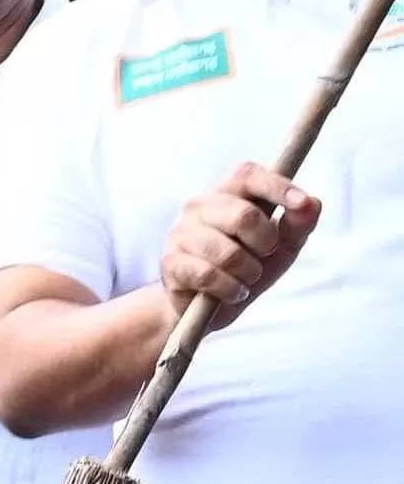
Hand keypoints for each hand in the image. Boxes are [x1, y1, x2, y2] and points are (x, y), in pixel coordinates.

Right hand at [161, 163, 318, 323]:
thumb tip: (312, 203)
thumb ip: (298, 225)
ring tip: (245, 278)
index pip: (247, 174)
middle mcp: (198, 206)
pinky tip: (230, 292)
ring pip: (228, 252)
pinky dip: (231, 289)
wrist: (205, 309)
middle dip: (266, 243)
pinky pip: (210, 275)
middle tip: (263, 255)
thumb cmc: (244, 269)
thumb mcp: (281, 248)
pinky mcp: (171, 262)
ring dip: (248, 272)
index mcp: (226, 195)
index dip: (276, 185)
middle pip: (244, 215)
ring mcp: (181, 233)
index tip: (301, 202)